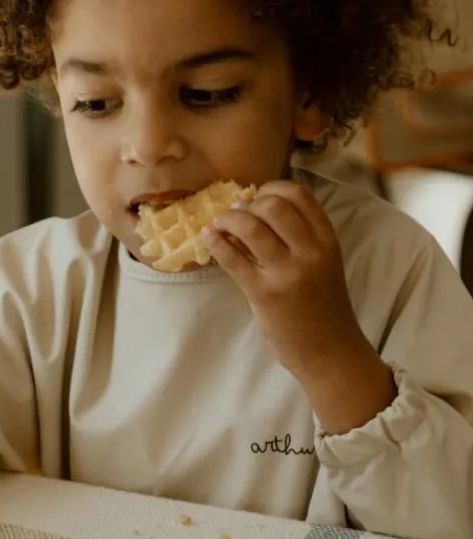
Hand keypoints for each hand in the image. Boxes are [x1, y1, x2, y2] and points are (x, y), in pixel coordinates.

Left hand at [203, 181, 395, 432]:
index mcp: (327, 240)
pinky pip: (232, 258)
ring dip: (228, 219)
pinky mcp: (264, 293)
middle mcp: (311, 251)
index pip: (299, 194)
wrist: (330, 351)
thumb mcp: (321, 263)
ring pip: (251, 226)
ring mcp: (288, 273)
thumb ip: (299, 237)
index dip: (270, 188)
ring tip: (219, 225)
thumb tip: (254, 208)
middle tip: (236, 214)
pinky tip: (209, 238)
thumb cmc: (321, 306)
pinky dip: (216, 242)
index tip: (255, 197)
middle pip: (273, 204)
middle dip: (248, 203)